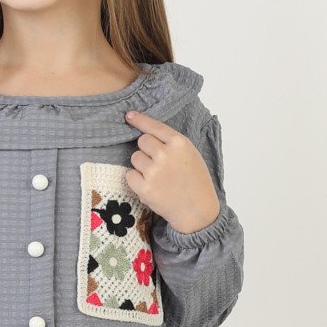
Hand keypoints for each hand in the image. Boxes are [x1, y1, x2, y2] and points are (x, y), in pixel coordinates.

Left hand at [123, 110, 221, 233]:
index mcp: (180, 143)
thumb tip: (146, 134)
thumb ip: (172, 143)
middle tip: (159, 164)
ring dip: (141, 165)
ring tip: (157, 177)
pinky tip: (151, 186)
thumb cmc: (195, 181)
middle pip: (142, 141)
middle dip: (146, 150)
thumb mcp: (191, 154)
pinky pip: (130, 175)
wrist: (197, 211)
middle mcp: (165, 154)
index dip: (139, 120)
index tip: (128, 116)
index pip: (154, 126)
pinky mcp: (145, 188)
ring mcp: (154, 172)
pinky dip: (136, 180)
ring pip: (135, 157)